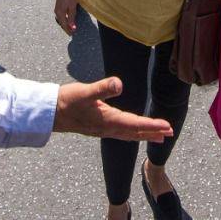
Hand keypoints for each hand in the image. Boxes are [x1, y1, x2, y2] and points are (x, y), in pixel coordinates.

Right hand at [54, 0, 77, 34]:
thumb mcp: (72, 8)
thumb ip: (71, 18)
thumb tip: (72, 27)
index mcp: (60, 14)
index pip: (64, 25)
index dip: (68, 30)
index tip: (72, 34)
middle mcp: (56, 12)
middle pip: (61, 23)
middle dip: (66, 28)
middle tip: (71, 32)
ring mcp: (56, 9)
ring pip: (61, 19)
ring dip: (65, 24)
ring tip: (69, 27)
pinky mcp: (58, 6)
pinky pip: (60, 16)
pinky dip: (64, 19)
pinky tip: (67, 19)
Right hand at [54, 78, 174, 141]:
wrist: (50, 113)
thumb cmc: (67, 101)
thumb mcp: (85, 91)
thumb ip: (102, 88)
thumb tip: (119, 84)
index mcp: (108, 120)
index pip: (136, 124)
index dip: (152, 125)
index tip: (167, 126)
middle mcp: (108, 128)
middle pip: (135, 132)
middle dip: (153, 132)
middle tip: (170, 133)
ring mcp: (103, 129)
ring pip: (129, 134)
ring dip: (144, 134)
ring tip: (159, 136)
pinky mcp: (98, 127)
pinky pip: (121, 133)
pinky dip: (132, 133)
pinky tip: (134, 131)